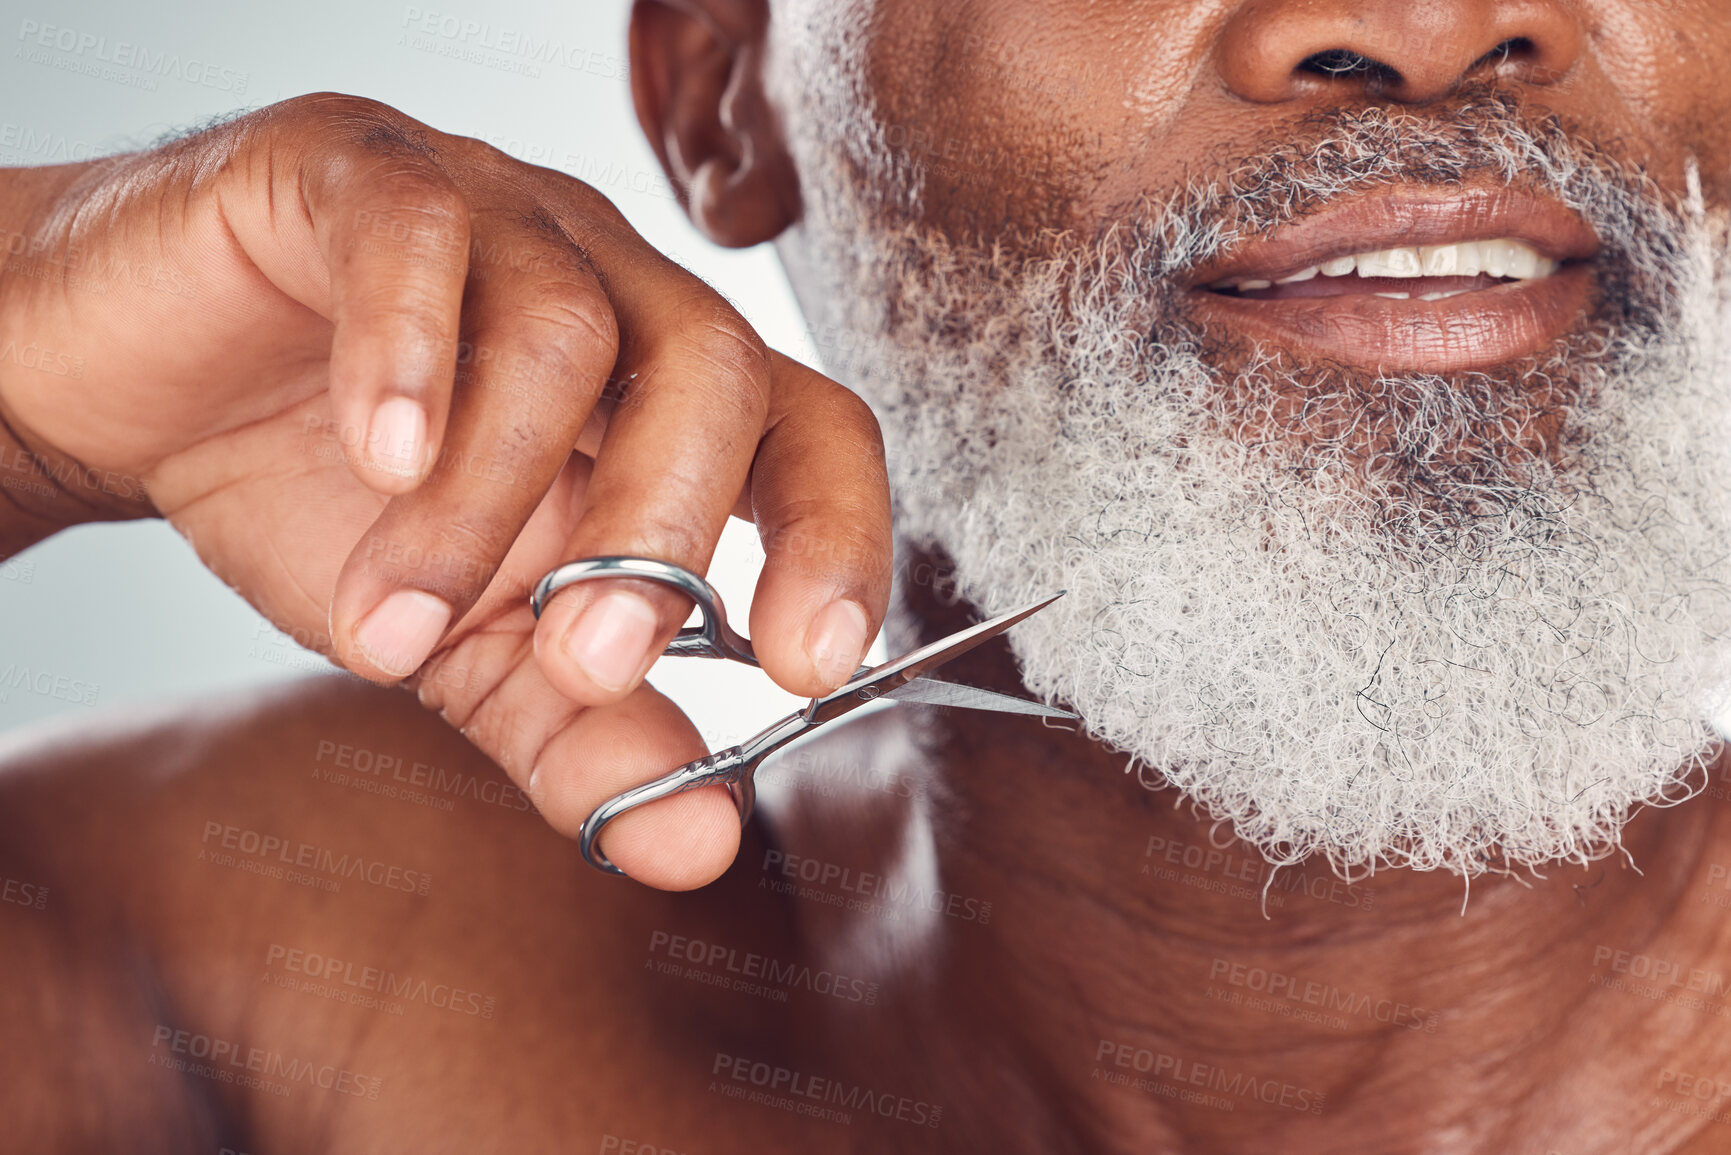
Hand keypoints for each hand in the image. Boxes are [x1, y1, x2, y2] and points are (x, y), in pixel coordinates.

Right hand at [0, 92, 891, 887]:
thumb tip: (697, 842)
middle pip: (712, 368)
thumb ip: (582, 734)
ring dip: (486, 506)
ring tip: (395, 626)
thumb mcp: (469, 646)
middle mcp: (608, 284)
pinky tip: (377, 455)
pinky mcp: (355, 169)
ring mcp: (494, 211)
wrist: (142, 392)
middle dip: (662, 535)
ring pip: (559, 331)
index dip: (837, 537)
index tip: (810, 666)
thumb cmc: (329, 504)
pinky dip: (409, 354)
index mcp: (663, 393)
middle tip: (582, 661)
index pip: (811, 433)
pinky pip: (420, 233)